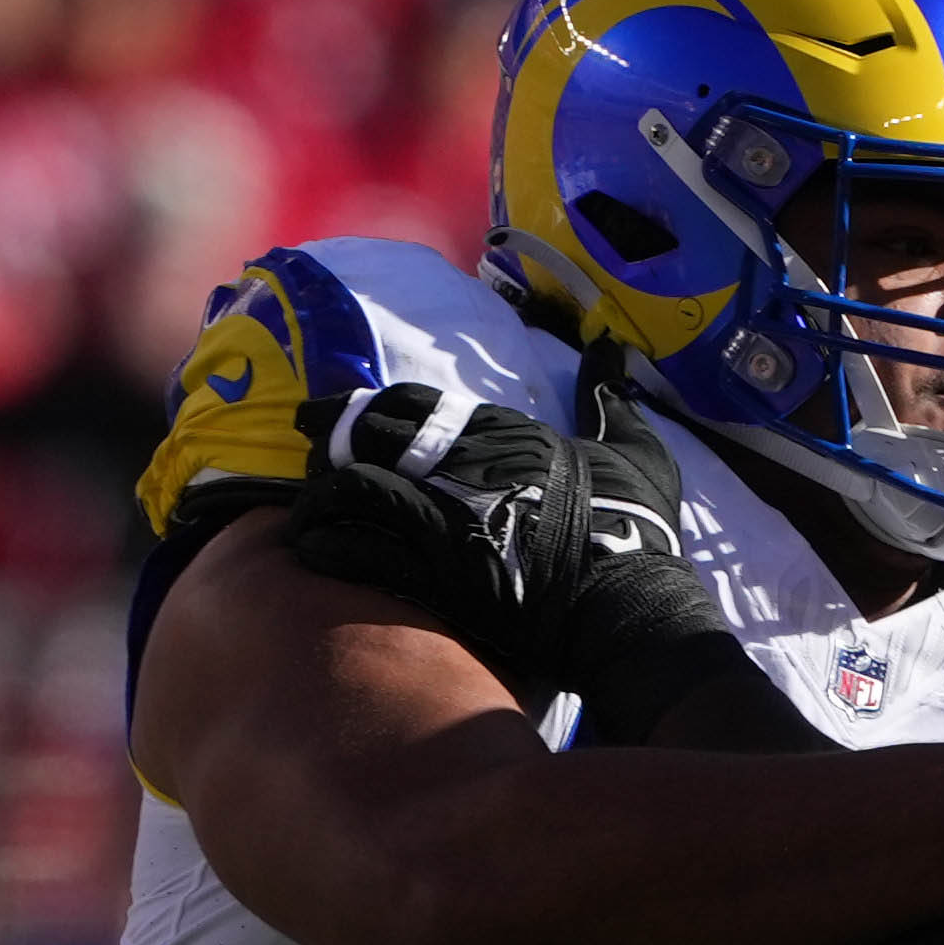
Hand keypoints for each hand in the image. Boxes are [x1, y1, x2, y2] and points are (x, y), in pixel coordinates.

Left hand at [241, 366, 733, 717]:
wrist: (627, 596)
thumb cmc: (634, 525)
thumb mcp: (637, 449)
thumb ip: (613, 398)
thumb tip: (613, 348)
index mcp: (497, 431)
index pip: (415, 403)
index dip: (371, 405)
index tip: (343, 409)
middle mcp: (461, 462)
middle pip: (371, 434)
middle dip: (332, 436)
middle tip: (306, 444)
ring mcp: (443, 514)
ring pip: (355, 487)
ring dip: (323, 495)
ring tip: (306, 509)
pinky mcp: (432, 568)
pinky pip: (362, 547)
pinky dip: (330, 543)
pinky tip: (312, 547)